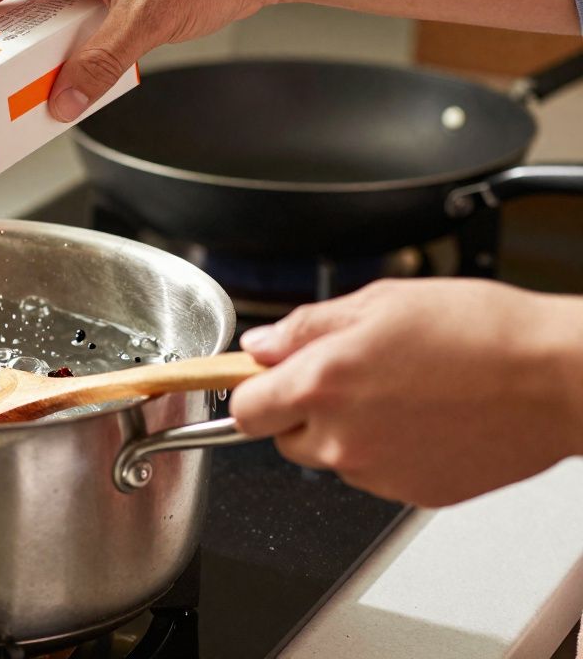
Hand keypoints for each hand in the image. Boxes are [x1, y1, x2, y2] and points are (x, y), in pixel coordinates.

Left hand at [229, 279, 582, 507]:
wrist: (556, 379)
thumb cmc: (481, 332)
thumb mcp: (380, 303)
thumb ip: (306, 327)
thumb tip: (260, 346)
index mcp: (323, 382)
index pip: (244, 410)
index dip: (251, 392)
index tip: (264, 380)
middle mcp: (341, 437)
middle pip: (283, 437)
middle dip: (301, 409)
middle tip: (349, 374)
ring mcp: (375, 472)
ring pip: (330, 456)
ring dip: (345, 430)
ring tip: (401, 392)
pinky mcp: (410, 493)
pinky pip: (374, 474)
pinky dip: (386, 451)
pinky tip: (424, 418)